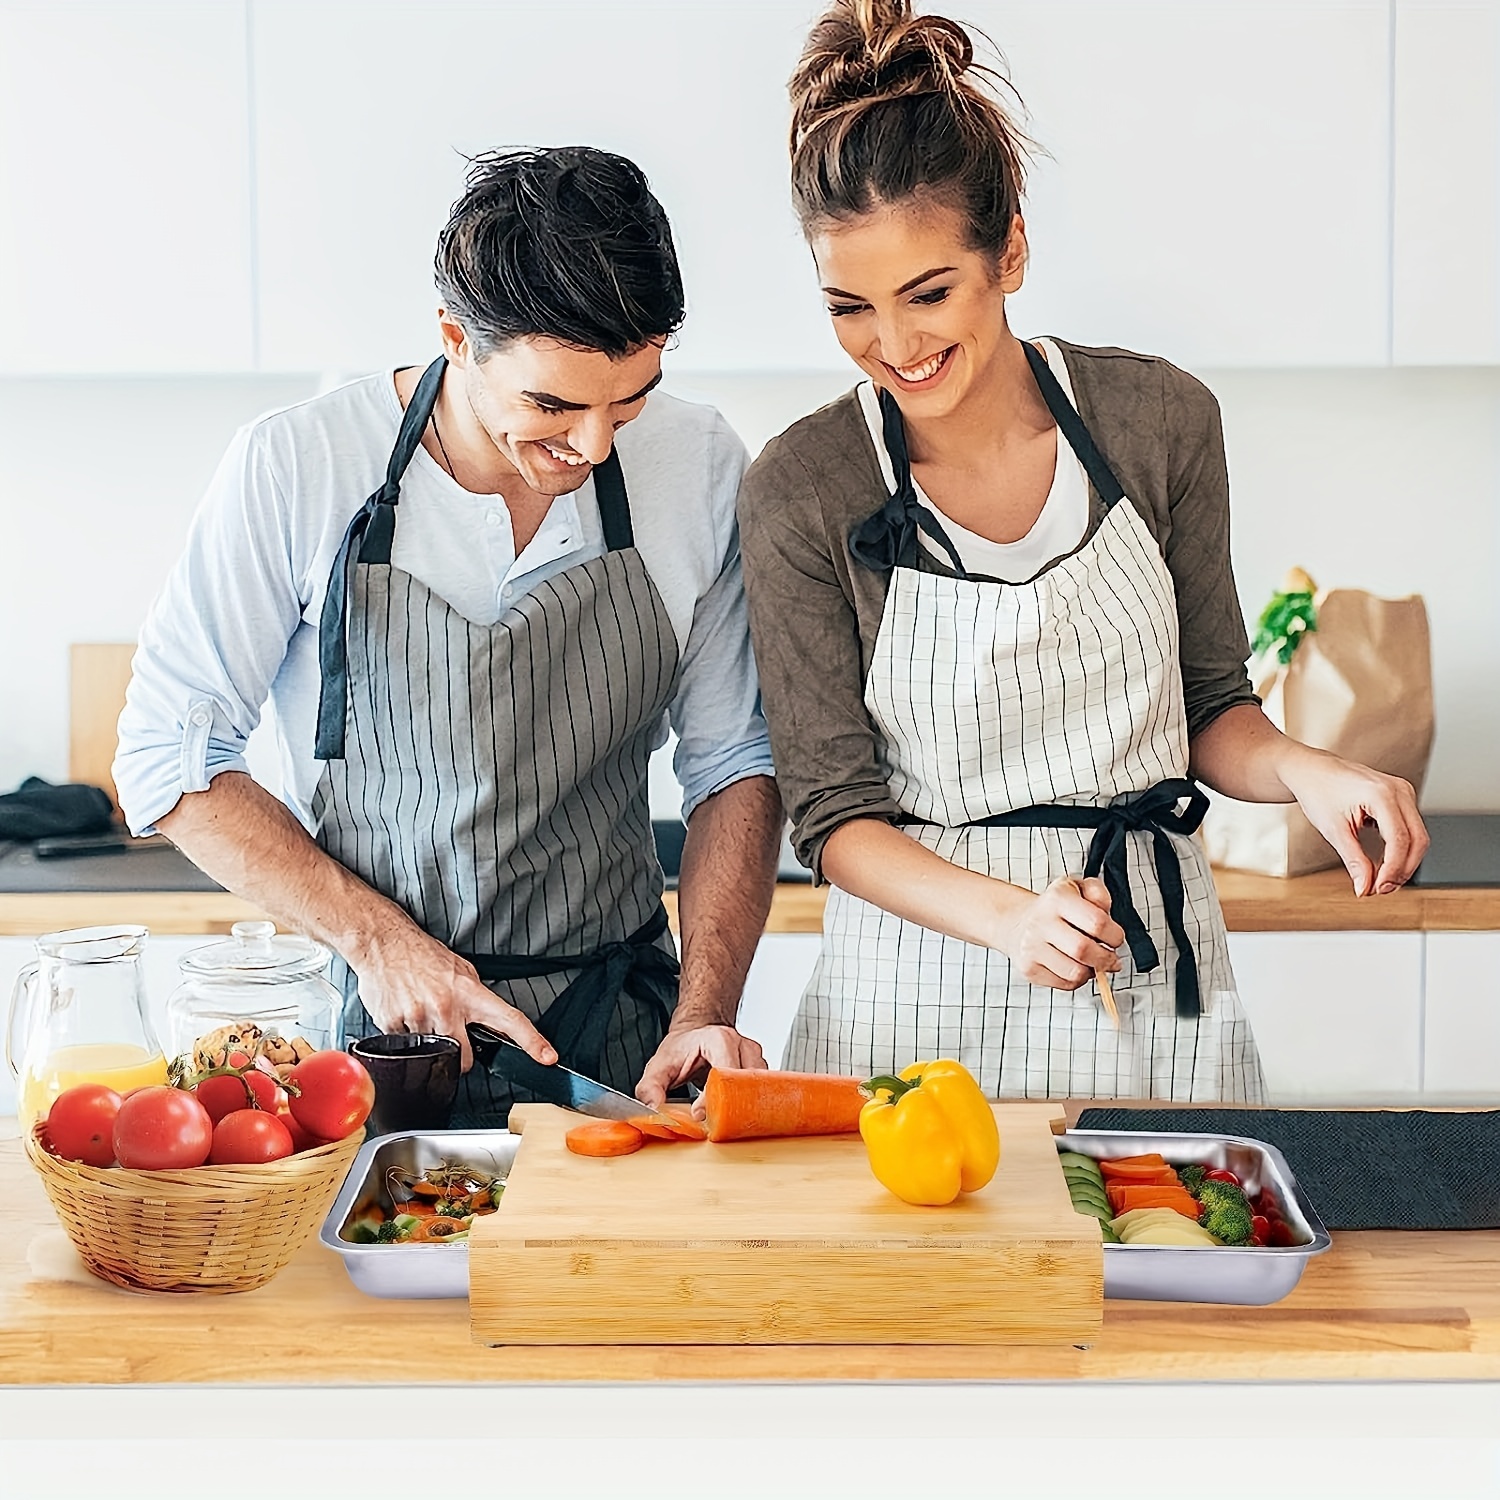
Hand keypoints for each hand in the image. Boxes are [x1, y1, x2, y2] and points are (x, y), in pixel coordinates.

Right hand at [348, 919, 555, 1071]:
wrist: (383, 942)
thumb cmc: (422, 955)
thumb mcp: (460, 970)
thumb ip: (475, 998)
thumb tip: (488, 1023)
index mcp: (470, 992)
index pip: (510, 1020)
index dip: (532, 1042)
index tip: (548, 1057)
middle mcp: (447, 1007)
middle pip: (464, 1059)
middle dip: (460, 1057)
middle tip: (450, 1037)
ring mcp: (419, 1017)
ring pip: (432, 1055)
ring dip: (428, 1042)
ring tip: (421, 1013)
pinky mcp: (393, 1025)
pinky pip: (405, 1046)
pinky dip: (406, 1035)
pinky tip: (404, 1012)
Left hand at [635, 1022, 766, 1111]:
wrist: (695, 1036)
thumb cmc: (681, 1049)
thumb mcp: (658, 1066)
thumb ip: (649, 1089)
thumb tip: (653, 1110)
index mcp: (719, 1039)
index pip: (724, 1074)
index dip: (712, 1098)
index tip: (698, 1113)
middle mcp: (741, 1045)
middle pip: (745, 1083)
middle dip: (730, 1106)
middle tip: (712, 1120)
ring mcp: (754, 1056)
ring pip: (757, 1088)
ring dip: (741, 1106)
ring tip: (723, 1115)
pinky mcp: (759, 1068)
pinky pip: (760, 1090)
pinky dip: (748, 1103)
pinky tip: (734, 1110)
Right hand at [995, 875, 1124, 989]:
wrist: (1017, 922)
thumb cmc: (1053, 908)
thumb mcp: (1077, 888)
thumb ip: (1098, 893)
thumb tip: (1106, 912)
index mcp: (1057, 899)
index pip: (1096, 922)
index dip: (1114, 935)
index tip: (1116, 939)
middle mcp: (1041, 922)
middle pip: (1083, 950)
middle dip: (1106, 958)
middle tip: (1110, 957)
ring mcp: (1032, 948)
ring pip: (1075, 972)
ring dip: (1092, 971)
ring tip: (1092, 962)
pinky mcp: (1030, 969)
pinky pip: (1065, 984)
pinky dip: (1078, 979)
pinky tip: (1076, 967)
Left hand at [1280, 749, 1428, 895]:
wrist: (1311, 771)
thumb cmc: (1318, 792)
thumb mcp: (1333, 829)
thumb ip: (1353, 860)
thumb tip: (1364, 888)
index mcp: (1382, 794)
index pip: (1400, 840)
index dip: (1392, 870)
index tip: (1377, 889)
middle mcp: (1399, 790)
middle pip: (1418, 840)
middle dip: (1402, 869)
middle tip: (1380, 889)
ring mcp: (1403, 791)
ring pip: (1418, 836)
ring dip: (1404, 862)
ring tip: (1380, 880)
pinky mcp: (1401, 797)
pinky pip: (1410, 828)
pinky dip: (1401, 848)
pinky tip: (1384, 864)